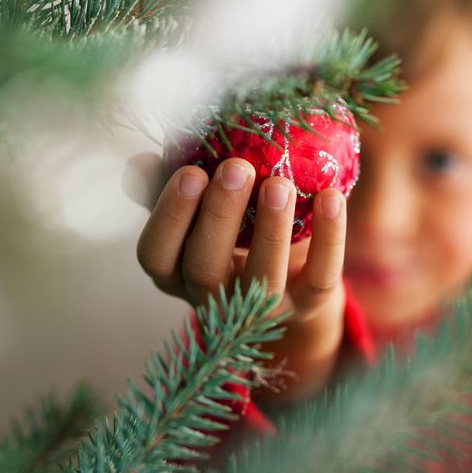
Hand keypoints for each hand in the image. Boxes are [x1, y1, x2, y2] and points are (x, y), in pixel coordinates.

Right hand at [127, 153, 346, 403]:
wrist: (291, 273)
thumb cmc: (232, 227)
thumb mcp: (198, 208)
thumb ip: (168, 184)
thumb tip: (140, 162)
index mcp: (176, 273)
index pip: (156, 255)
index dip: (169, 216)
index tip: (190, 171)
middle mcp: (213, 300)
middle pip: (205, 268)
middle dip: (219, 215)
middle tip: (236, 167)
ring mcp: (261, 311)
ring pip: (262, 279)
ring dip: (270, 229)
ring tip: (280, 183)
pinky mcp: (307, 306)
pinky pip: (319, 278)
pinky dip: (329, 238)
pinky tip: (331, 196)